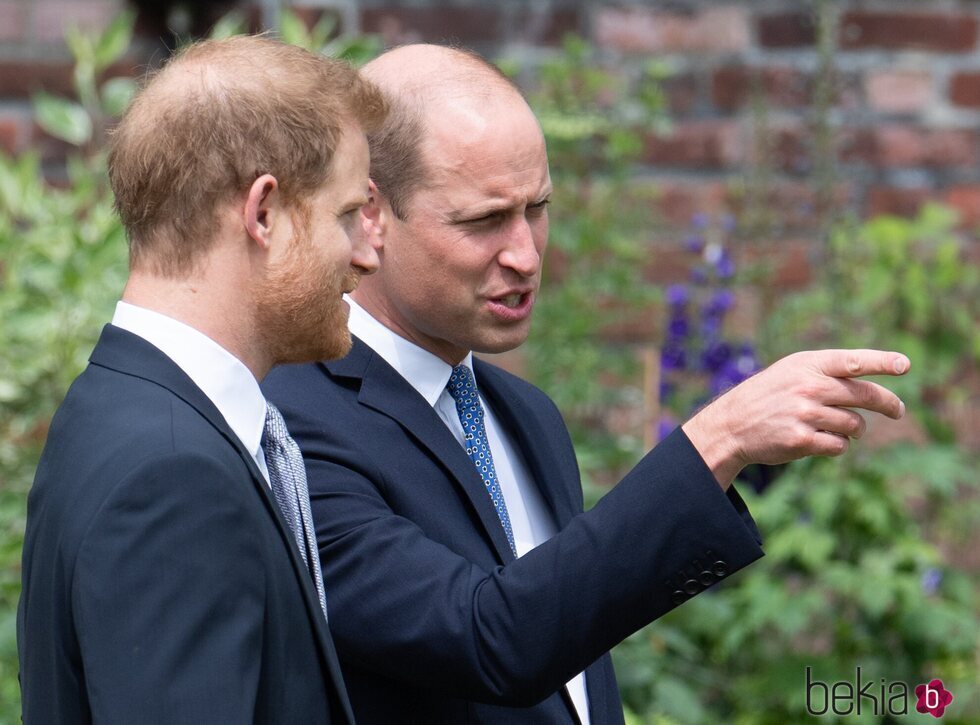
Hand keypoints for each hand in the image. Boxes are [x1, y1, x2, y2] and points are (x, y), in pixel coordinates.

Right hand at [682, 349, 909, 488]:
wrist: (733, 423)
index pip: (852, 360)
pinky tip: (823, 441)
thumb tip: (872, 388)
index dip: (881, 361)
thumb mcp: (792, 371)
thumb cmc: (769, 394)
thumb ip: (828, 372)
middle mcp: (808, 387)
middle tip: (898, 411)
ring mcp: (805, 414)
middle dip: (888, 404)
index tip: (904, 365)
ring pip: (855, 424)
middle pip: (864, 396)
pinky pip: (840, 445)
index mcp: (807, 365)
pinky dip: (838, 445)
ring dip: (854, 429)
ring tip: (838, 427)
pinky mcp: (802, 440)